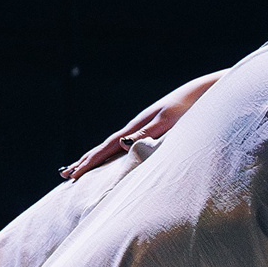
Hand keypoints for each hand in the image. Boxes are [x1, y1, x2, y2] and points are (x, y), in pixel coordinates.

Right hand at [60, 71, 224, 180]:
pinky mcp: (152, 127)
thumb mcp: (167, 122)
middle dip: (85, 161)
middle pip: (104, 146)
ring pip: (113, 145)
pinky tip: (113, 154)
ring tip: (81, 165)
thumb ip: (145, 133)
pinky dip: (113, 152)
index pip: (106, 148)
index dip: (89, 162)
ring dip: (95, 156)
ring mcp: (142, 126)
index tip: (72, 174)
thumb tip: (120, 144)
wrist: (203, 92)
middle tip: (65, 174)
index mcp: (136, 127)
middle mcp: (136, 127)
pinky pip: (125, 144)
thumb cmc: (188, 107)